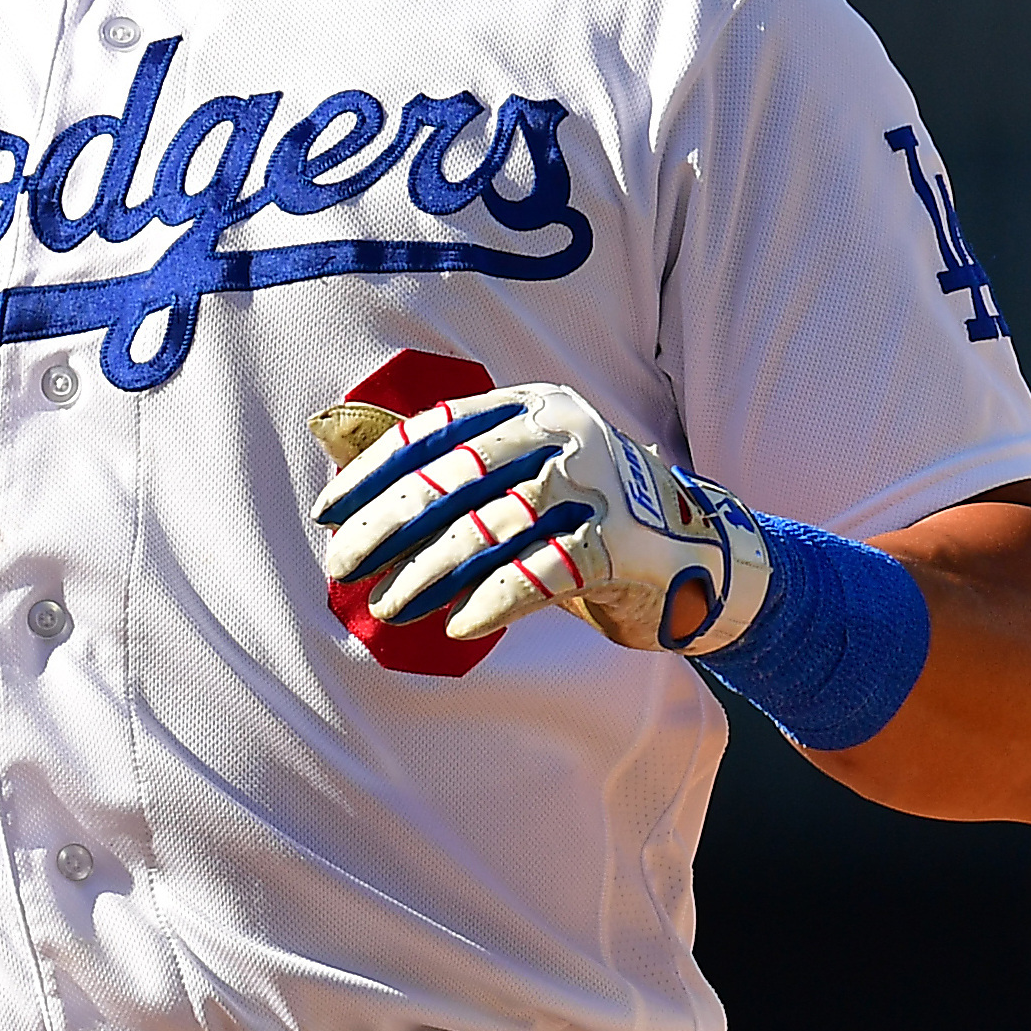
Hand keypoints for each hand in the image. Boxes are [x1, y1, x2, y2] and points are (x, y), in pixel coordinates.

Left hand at [309, 382, 774, 655]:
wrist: (702, 554)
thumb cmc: (585, 514)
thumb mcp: (521, 472)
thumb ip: (445, 464)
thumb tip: (330, 442)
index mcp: (533, 405)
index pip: (435, 430)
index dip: (375, 472)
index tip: (328, 513)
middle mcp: (566, 433)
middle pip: (455, 477)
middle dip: (388, 525)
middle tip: (342, 566)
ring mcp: (601, 485)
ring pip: (492, 527)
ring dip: (429, 572)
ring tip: (388, 606)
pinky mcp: (625, 543)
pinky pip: (543, 573)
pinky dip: (494, 601)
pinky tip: (456, 625)